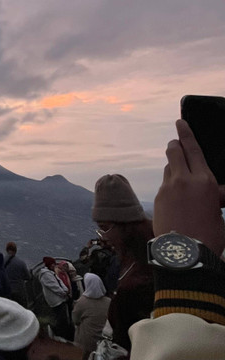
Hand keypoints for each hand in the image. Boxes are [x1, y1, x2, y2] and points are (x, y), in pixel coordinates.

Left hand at [154, 119, 224, 255]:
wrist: (184, 253)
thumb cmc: (210, 235)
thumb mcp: (220, 212)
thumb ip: (216, 196)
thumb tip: (215, 191)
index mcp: (204, 181)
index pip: (193, 150)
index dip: (186, 134)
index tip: (180, 122)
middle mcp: (183, 180)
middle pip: (174, 152)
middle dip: (175, 144)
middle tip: (175, 141)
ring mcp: (167, 188)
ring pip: (169, 168)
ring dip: (173, 166)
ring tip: (180, 171)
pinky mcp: (158, 199)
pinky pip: (165, 185)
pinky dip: (171, 185)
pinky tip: (176, 195)